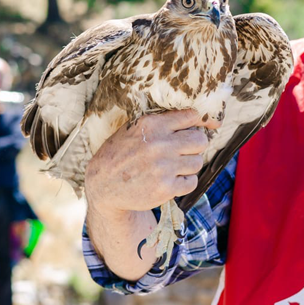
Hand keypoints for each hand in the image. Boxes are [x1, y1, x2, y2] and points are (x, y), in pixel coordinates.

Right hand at [84, 109, 218, 217]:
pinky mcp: (166, 188)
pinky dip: (184, 183)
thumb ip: (161, 123)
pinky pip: (192, 182)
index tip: (199, 130)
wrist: (103, 186)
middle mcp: (159, 144)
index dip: (199, 123)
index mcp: (151, 125)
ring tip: (173, 168)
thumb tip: (198, 120)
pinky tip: (170, 181)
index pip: (191, 116)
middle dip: (195, 146)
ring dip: (188, 166)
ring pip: (197, 162)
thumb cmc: (120, 154)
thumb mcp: (133, 130)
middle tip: (183, 152)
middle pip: (200, 140)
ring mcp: (163, 167)